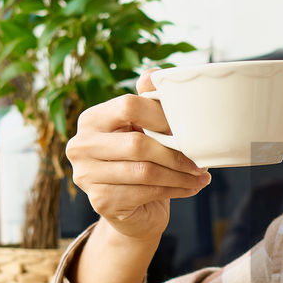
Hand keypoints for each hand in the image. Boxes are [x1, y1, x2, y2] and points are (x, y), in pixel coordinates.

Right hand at [65, 73, 210, 242]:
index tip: (188, 129)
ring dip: (180, 175)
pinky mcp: (100, 201)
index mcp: (92, 119)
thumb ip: (148, 100)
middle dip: (175, 153)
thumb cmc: (142, 160)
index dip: (162, 116)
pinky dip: (175, 190)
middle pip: (137, 144)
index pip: (128, 106)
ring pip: (145, 171)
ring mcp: (86, 175)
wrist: (135, 206)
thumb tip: (153, 75)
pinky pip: (145, 192)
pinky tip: (191, 188)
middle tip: (200, 160)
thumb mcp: (145, 128)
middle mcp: (81, 145)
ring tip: (201, 175)